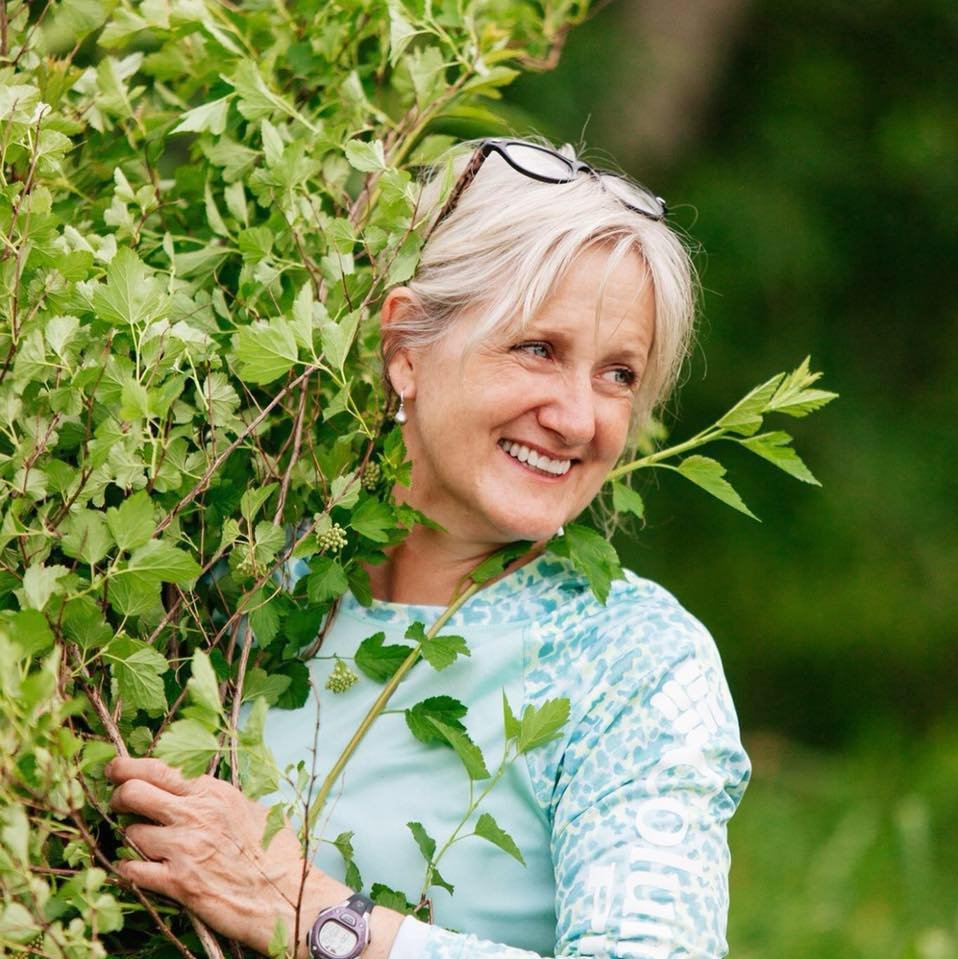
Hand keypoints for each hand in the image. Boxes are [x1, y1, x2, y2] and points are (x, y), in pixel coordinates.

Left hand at [106, 757, 331, 954]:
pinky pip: (132, 870)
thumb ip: (218, 798)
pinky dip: (128, 868)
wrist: (284, 895)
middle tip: (118, 803)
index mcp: (213, 792)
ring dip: (130, 837)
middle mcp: (195, 814)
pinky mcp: (178, 883)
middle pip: (133, 792)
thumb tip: (195, 789)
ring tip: (143, 842)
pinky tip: (136, 869)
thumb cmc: (274, 852)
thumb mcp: (251, 810)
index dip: (127, 767)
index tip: (115, 769)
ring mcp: (184, 848)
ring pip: (130, 832)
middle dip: (118, 796)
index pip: (159, 768)